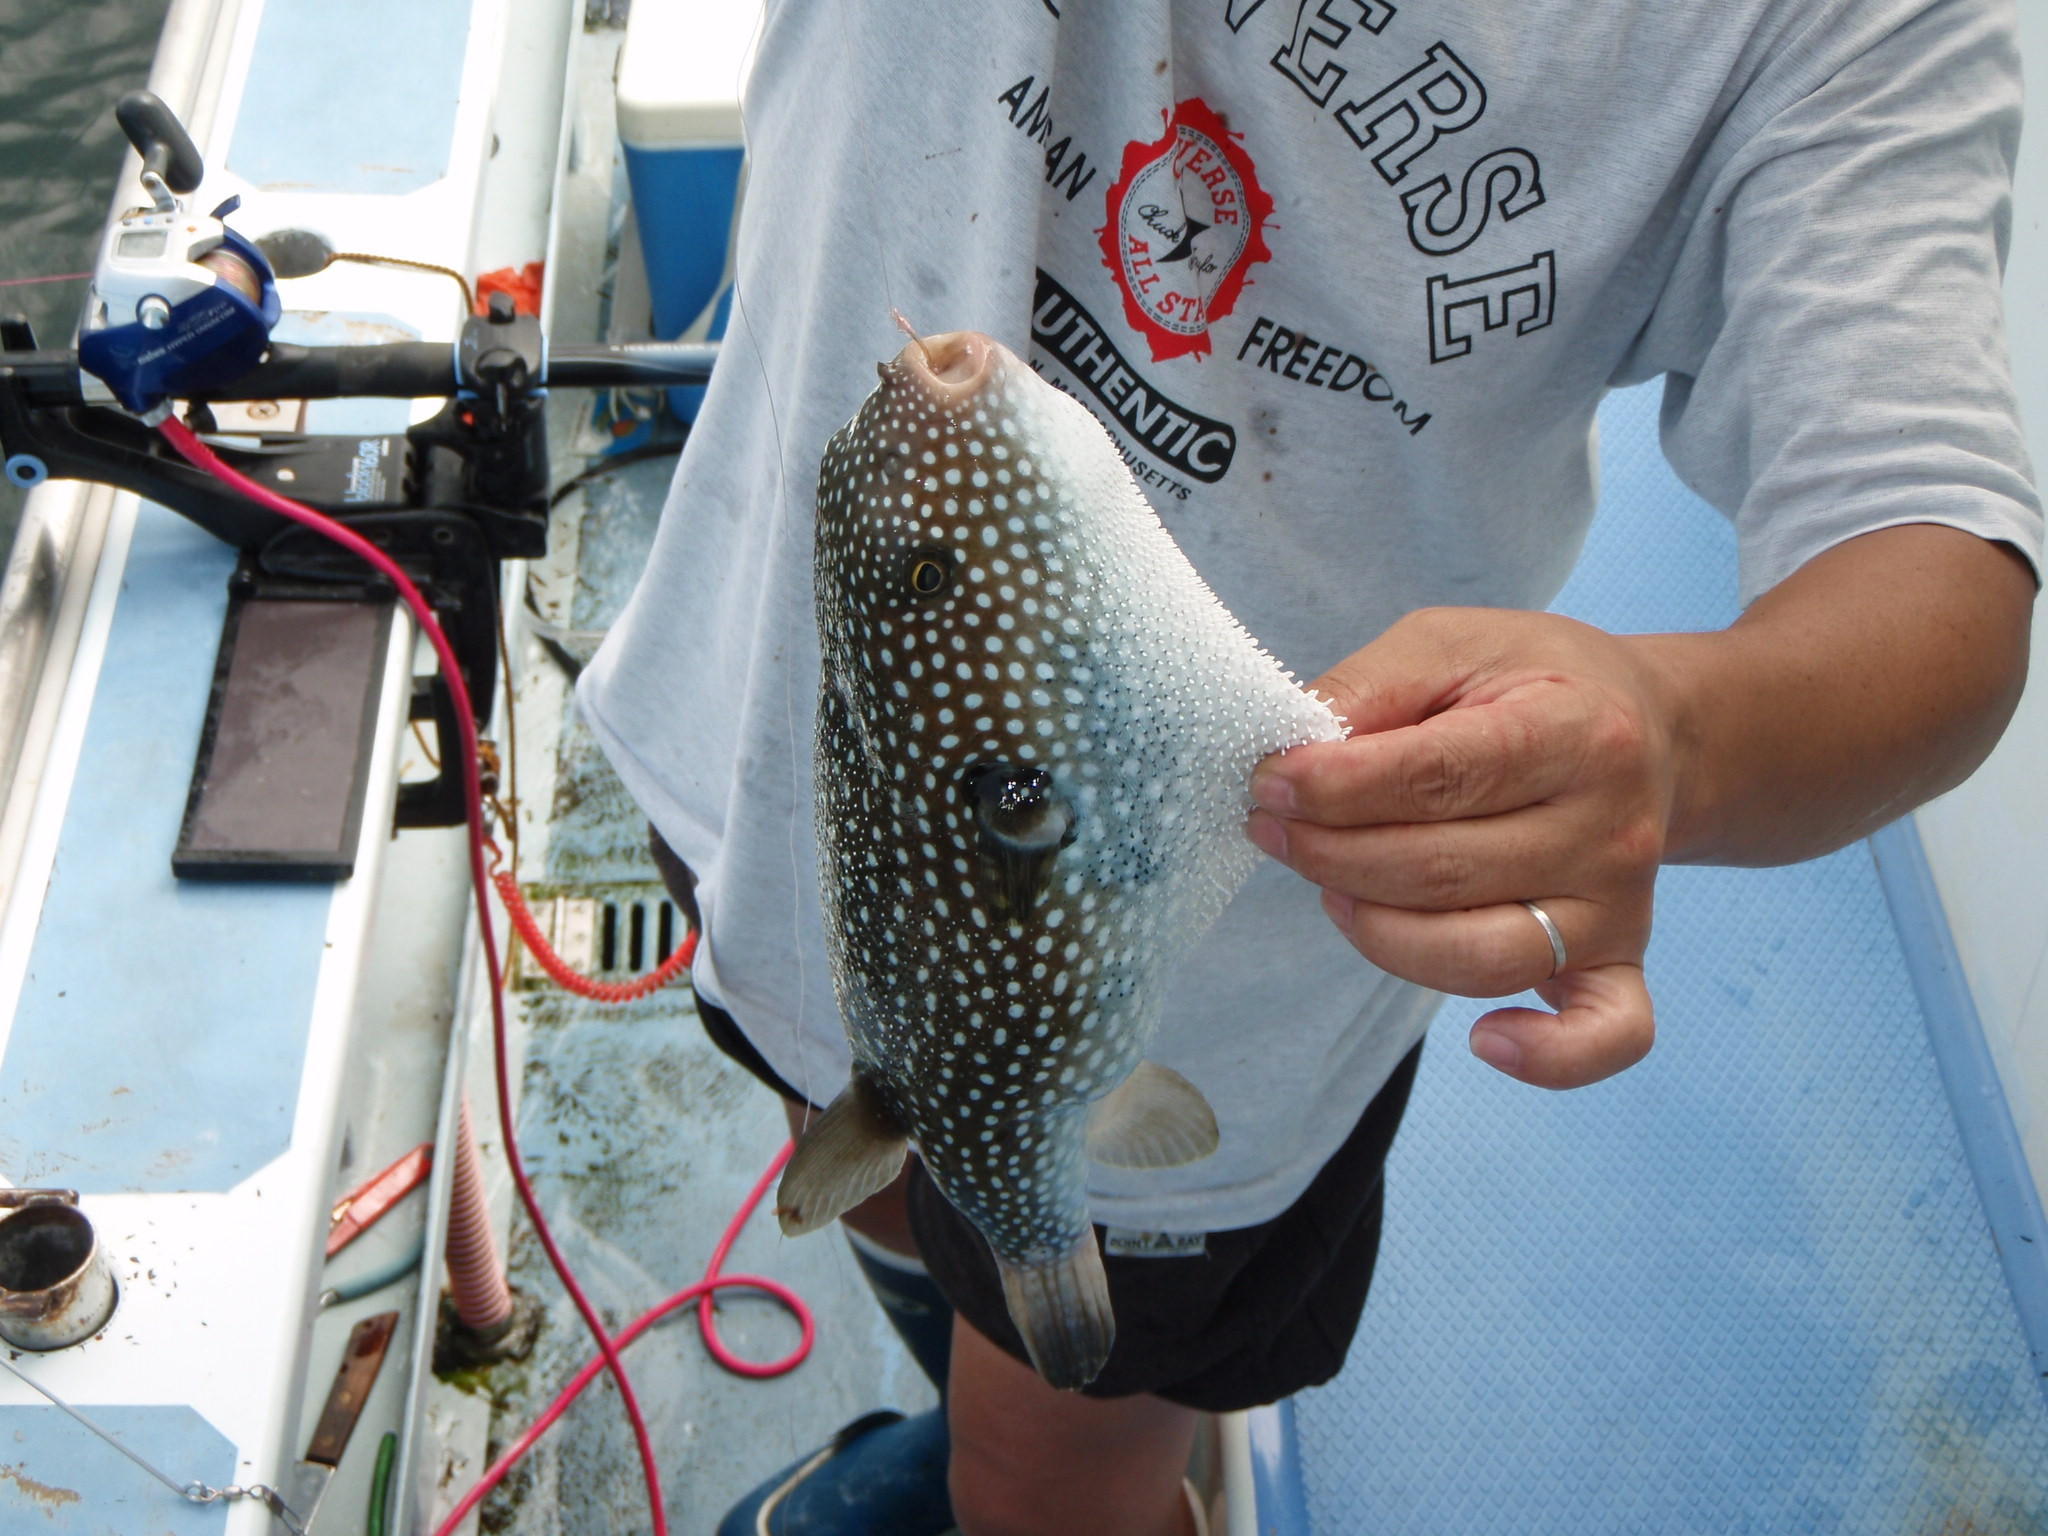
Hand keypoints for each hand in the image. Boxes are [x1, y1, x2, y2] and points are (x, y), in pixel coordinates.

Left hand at [1246, 607, 1685, 1089]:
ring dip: (1379, 935)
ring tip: (1331, 891)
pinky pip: (1609, 1034)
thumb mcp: (1451, 644)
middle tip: (1274, 829)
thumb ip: (1370, 688)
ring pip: (1481, 957)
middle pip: (1442, 871)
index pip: (1437, 775)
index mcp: (1575, 729)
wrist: (1650, 729)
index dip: (1335, 788)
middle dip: (1331, 855)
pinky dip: (1550, 1059)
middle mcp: (1609, 826)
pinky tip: (1485, 1041)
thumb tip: (1291, 753)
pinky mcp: (1621, 960)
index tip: (1268, 783)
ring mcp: (1618, 905)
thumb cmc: (1532, 686)